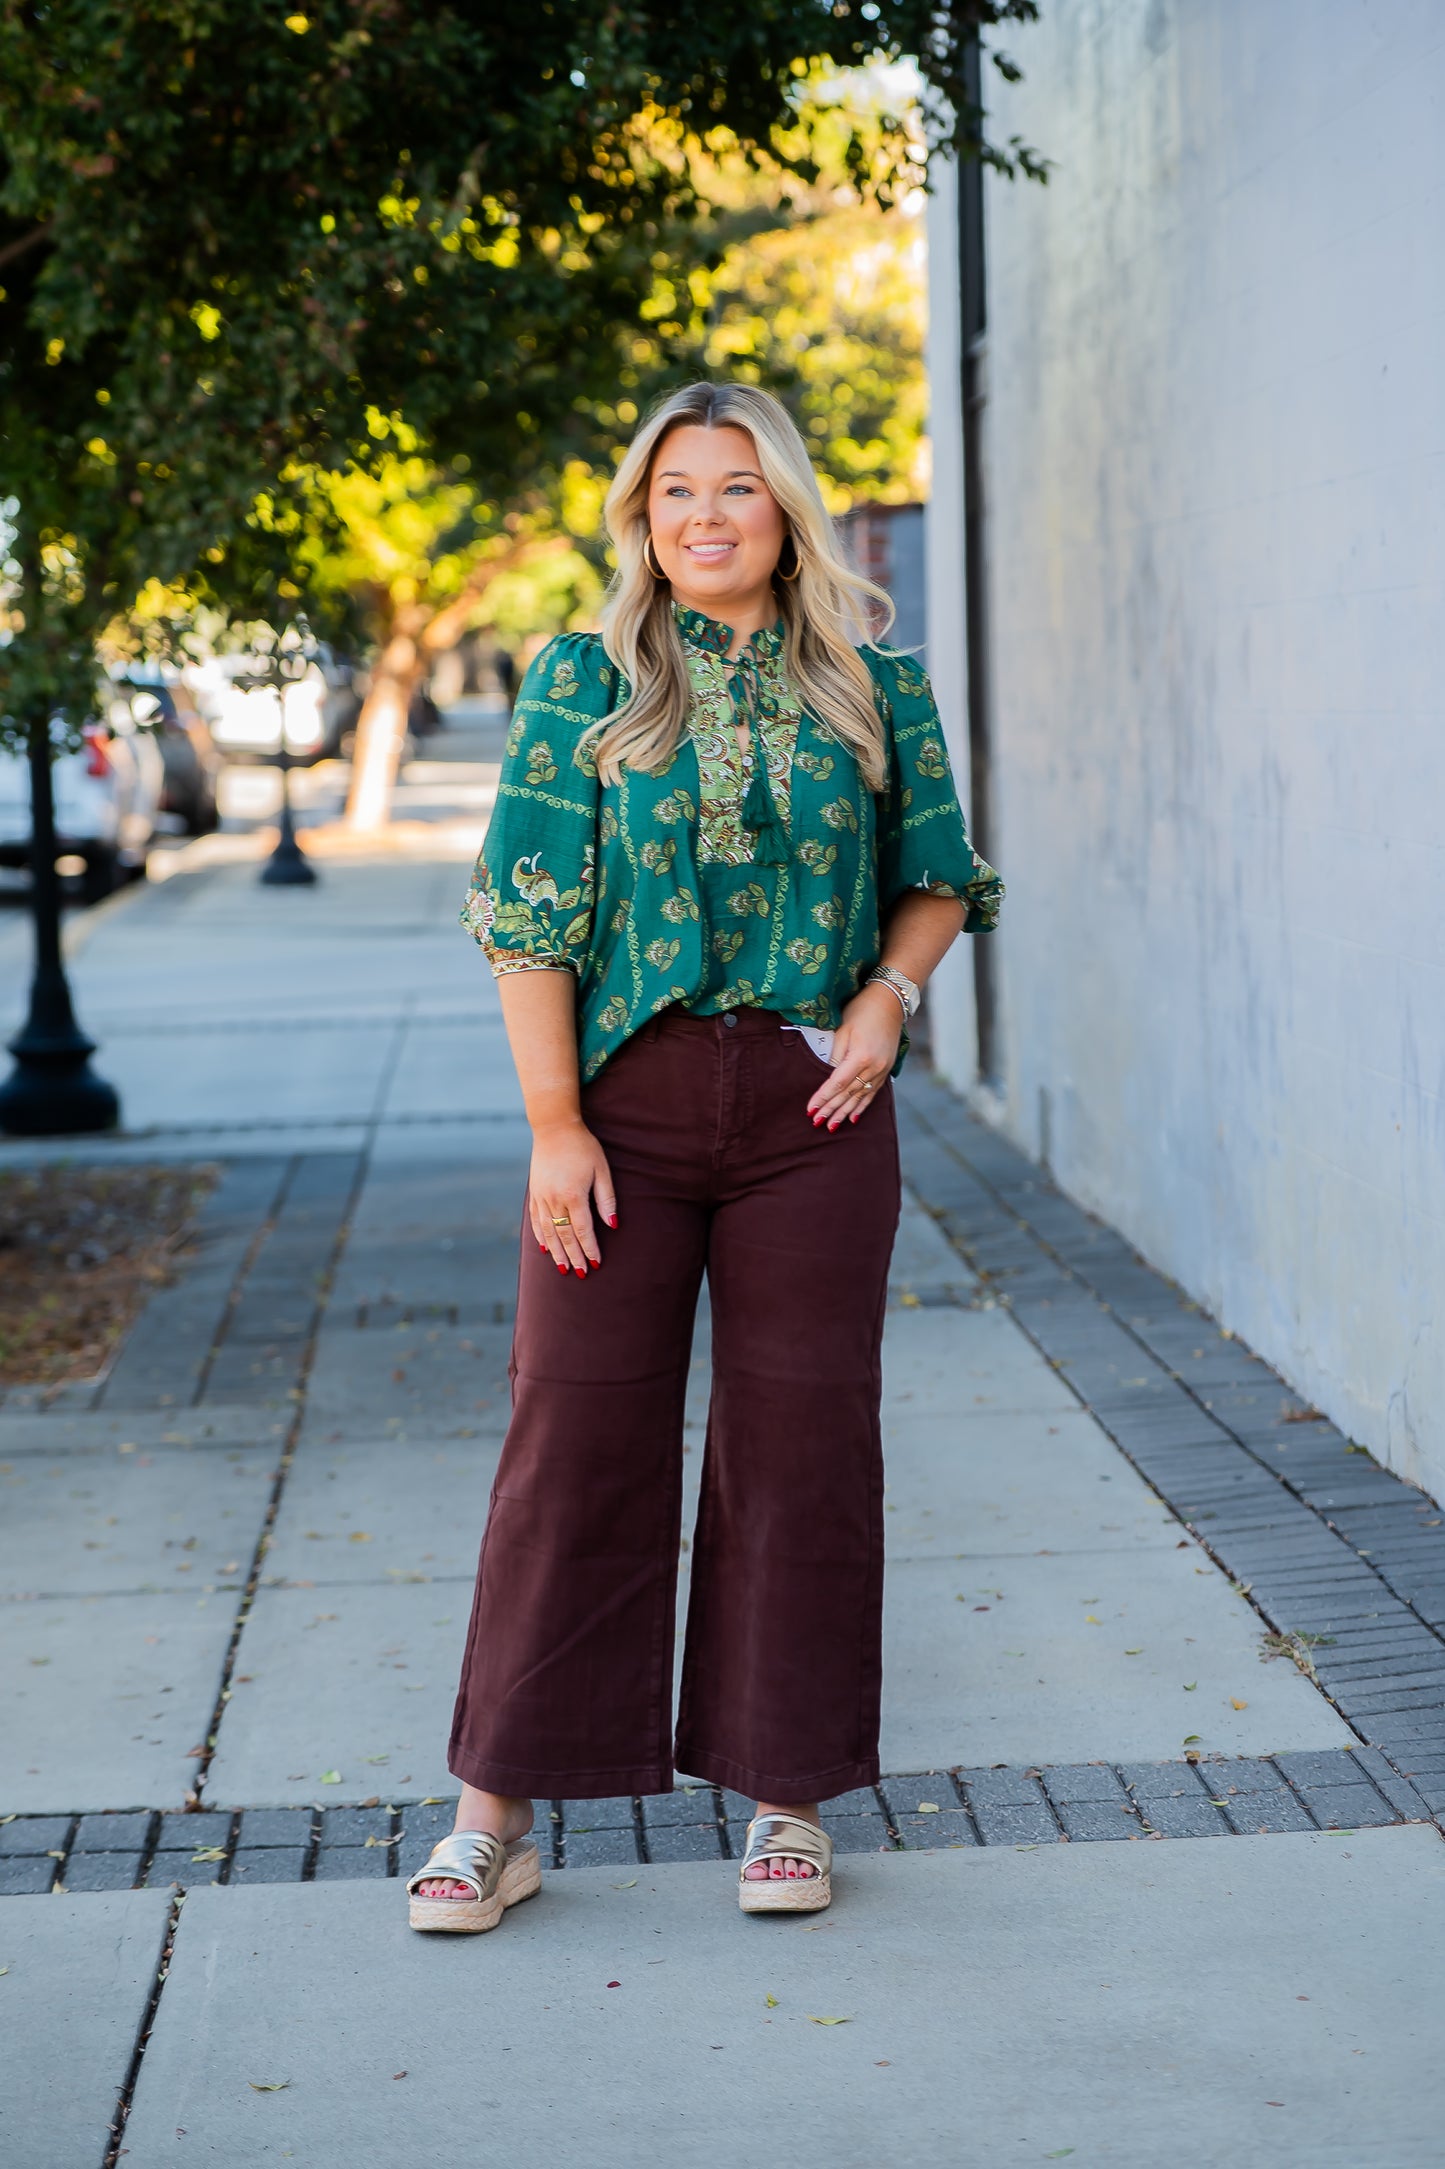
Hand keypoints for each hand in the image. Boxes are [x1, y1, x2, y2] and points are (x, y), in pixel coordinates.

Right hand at [528, 1119, 616, 1275]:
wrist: (554, 1127)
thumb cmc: (583, 1147)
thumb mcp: (602, 1169)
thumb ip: (606, 1199)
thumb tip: (613, 1225)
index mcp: (574, 1195)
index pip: (583, 1231)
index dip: (590, 1249)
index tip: (595, 1264)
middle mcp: (554, 1200)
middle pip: (565, 1236)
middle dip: (573, 1256)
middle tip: (580, 1274)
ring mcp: (542, 1197)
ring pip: (548, 1232)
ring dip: (556, 1252)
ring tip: (562, 1268)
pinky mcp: (534, 1192)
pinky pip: (535, 1220)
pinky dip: (540, 1235)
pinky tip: (544, 1247)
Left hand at [806, 983, 902, 1130]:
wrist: (890, 1002)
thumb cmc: (862, 1010)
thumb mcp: (843, 1030)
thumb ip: (835, 1055)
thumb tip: (827, 1076)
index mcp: (861, 1056)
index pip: (837, 1084)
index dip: (823, 1098)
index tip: (810, 1110)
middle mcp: (874, 1067)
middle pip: (848, 1094)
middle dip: (831, 1109)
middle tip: (817, 1123)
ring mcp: (882, 1070)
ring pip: (860, 1097)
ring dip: (844, 1112)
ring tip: (832, 1126)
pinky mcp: (886, 1069)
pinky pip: (872, 1093)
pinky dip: (861, 1106)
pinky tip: (853, 1118)